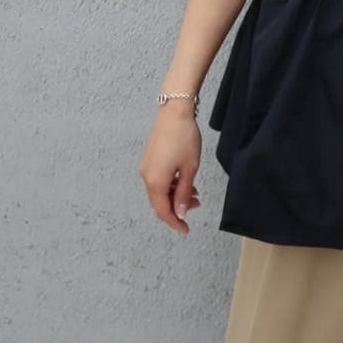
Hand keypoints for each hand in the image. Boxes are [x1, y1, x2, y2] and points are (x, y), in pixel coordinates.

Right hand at [139, 106, 202, 235]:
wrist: (174, 112)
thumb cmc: (184, 139)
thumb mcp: (190, 168)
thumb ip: (184, 192)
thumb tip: (179, 212)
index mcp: (155, 182)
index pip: (163, 211)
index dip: (174, 222)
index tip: (186, 229)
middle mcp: (146, 176)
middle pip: (160, 202)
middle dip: (177, 207)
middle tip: (196, 204)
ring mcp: (146, 167)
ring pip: (159, 190)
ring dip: (175, 195)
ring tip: (194, 191)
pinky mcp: (149, 159)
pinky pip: (158, 179)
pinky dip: (171, 184)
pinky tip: (184, 180)